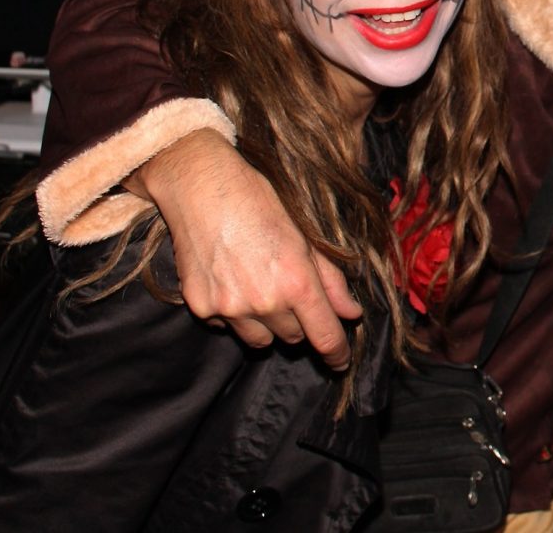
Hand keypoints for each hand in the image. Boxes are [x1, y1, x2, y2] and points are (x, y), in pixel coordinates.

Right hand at [127, 128, 361, 368]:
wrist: (201, 189)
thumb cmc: (259, 204)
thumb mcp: (304, 238)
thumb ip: (330, 281)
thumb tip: (351, 314)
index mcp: (297, 282)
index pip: (324, 337)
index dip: (337, 354)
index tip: (341, 363)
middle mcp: (265, 302)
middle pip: (294, 338)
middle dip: (300, 322)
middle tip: (290, 290)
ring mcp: (230, 308)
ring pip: (261, 339)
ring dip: (268, 324)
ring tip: (260, 285)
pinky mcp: (201, 308)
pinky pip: (227, 327)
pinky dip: (234, 314)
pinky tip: (231, 280)